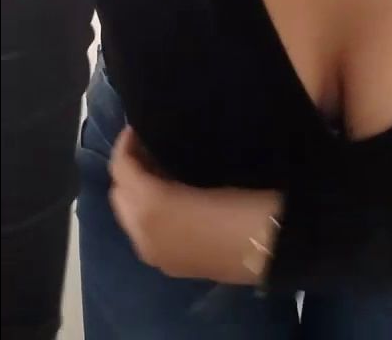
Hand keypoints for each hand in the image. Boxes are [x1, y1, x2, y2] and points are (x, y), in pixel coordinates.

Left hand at [108, 125, 284, 283]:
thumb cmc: (246, 202)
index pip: (122, 168)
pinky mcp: (171, 266)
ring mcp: (156, 255)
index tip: (141, 125)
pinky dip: (148, 212)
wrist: (273, 249)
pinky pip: (144, 233)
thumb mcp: (212, 169)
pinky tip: (175, 197)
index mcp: (152, 206)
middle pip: (118, 194)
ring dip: (138, 191)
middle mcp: (143, 234)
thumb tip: (163, 148)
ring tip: (163, 167)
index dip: (126, 143)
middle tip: (151, 145)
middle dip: (129, 168)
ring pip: (130, 216)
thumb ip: (176, 160)